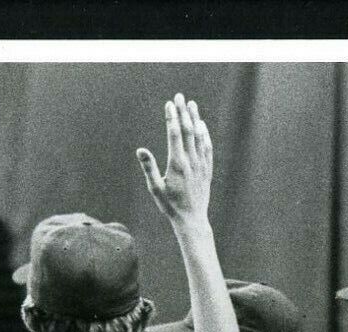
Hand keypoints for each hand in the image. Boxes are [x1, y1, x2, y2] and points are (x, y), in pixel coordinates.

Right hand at [137, 93, 213, 223]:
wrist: (192, 219)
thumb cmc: (170, 205)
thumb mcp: (155, 188)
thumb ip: (149, 167)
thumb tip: (140, 150)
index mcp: (177, 163)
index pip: (174, 134)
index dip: (172, 117)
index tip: (169, 103)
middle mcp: (191, 160)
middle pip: (188, 130)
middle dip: (183, 111)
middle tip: (180, 96)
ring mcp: (201, 163)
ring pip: (199, 135)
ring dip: (195, 118)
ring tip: (192, 104)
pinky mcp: (207, 168)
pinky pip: (207, 146)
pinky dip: (204, 133)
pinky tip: (202, 125)